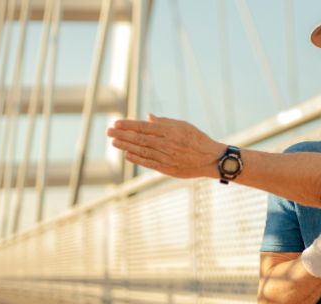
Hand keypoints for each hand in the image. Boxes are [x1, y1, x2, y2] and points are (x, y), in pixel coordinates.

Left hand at [107, 114, 224, 178]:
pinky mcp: (167, 168)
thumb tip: (147, 117)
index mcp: (170, 131)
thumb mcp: (184, 125)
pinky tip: (127, 155)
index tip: (116, 123)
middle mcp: (166, 144)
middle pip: (139, 139)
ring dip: (125, 146)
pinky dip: (136, 159)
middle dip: (121, 135)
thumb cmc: (198, 140)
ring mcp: (166, 157)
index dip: (128, 125)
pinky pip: (148, 163)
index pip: (144, 127)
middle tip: (108, 132)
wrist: (211, 159)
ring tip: (114, 142)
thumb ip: (165, 122)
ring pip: (141, 151)